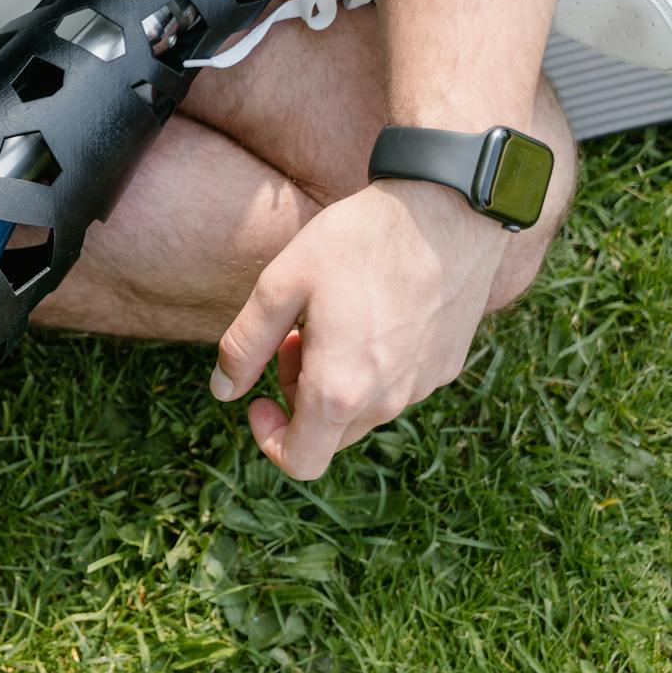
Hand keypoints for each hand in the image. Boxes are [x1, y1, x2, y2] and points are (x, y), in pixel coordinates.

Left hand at [210, 180, 509, 479]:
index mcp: (341, 391)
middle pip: (328, 435)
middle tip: (292, 338)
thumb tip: (223, 391)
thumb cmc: (356, 242)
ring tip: (330, 317)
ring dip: (334, 381)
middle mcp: (388, 401)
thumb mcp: (279, 285)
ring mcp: (423, 386)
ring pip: (362, 411)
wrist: (448, 211)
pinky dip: (372, 367)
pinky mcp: (447, 365)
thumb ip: (243, 346)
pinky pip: (397, 386)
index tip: (259, 397)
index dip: (268, 438)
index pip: (300, 462)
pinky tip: (369, 312)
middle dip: (298, 399)